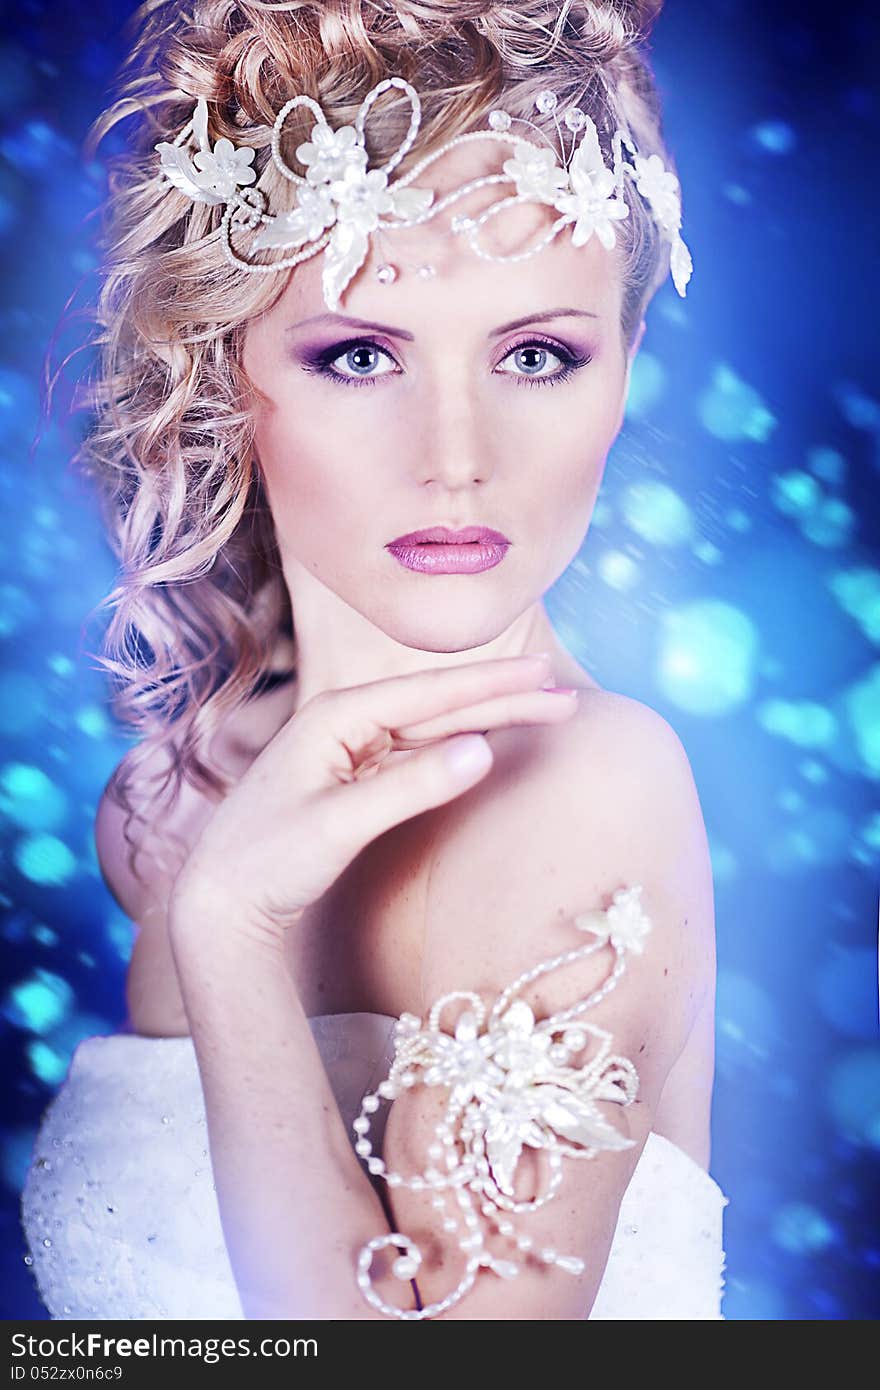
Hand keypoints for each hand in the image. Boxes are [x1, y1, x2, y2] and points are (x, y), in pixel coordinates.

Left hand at [169, 652, 578, 943]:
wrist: (220, 901)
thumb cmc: (266, 861)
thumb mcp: (341, 825)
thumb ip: (411, 787)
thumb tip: (483, 750)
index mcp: (335, 716)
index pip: (429, 694)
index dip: (492, 684)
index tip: (544, 675)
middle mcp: (343, 722)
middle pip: (438, 705)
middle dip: (502, 698)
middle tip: (563, 696)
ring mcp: (350, 749)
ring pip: (433, 728)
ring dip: (487, 721)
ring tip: (543, 712)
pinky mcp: (355, 776)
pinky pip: (418, 753)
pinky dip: (458, 748)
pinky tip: (488, 742)